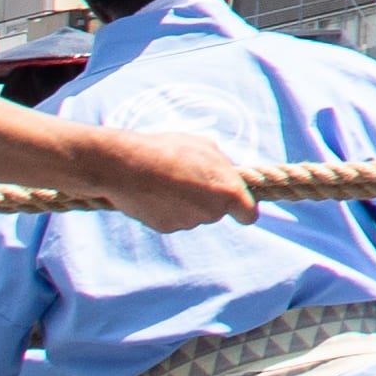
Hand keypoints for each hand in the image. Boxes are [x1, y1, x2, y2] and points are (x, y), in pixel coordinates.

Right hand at [17, 118, 253, 235]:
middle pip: (218, 211)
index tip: (238, 202)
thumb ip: (222, 166)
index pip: (249, 215)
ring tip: (169, 179)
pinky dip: (168, 208)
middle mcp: (211, 213)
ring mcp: (187, 222)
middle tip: (191, 176)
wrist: (126, 166)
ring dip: (187, 202)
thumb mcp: (205, 147)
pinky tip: (156, 190)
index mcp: (228, 192)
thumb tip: (226, 174)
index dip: (244, 209)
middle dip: (210, 197)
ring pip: (194, 214)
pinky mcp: (165, 228)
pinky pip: (174, 218)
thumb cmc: (169, 150)